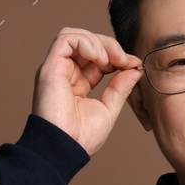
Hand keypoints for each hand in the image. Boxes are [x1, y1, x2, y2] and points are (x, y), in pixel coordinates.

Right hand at [32, 28, 143, 155]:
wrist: (65, 148)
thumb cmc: (82, 137)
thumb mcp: (109, 109)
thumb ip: (120, 88)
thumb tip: (134, 69)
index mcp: (77, 83)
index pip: (97, 59)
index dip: (117, 56)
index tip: (134, 65)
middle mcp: (65, 73)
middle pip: (87, 43)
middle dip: (111, 47)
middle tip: (127, 60)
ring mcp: (56, 68)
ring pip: (76, 36)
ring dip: (99, 42)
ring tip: (113, 59)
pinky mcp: (50, 66)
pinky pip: (66, 39)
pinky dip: (86, 42)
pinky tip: (100, 58)